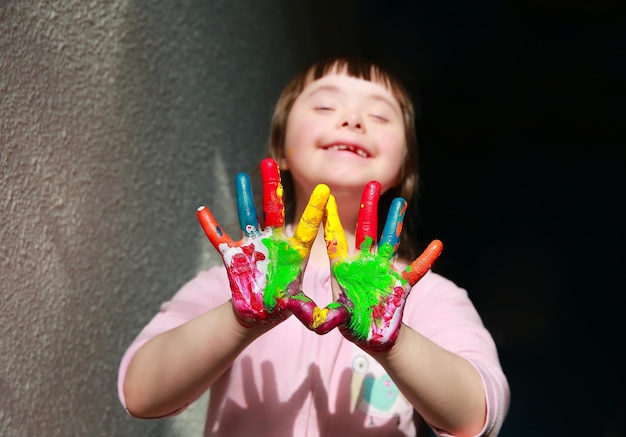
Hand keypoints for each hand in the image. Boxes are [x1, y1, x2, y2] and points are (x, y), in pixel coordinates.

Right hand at [197, 158, 329, 326]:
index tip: (324, 189)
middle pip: (273, 209)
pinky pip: (219, 239)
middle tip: (270, 161)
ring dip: (243, 197)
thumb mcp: (296, 308)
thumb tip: (323, 321)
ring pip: (248, 215)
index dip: (315, 210)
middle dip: (272, 186)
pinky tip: (202, 211)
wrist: (258, 314)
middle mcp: (273, 244)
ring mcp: (252, 247)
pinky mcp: (234, 256)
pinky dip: (210, 227)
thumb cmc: (281, 308)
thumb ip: (307, 310)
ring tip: (241, 175)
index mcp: (293, 253)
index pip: (306, 227)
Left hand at [324, 181, 442, 351]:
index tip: (325, 193)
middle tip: (372, 184)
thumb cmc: (350, 324)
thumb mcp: (333, 320)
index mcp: (343, 269)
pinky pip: (416, 271)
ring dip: (395, 223)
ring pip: (390, 241)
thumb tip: (302, 311)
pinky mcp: (401, 285)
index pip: (335, 239)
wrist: (373, 336)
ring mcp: (383, 272)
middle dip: (368, 207)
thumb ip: (322, 315)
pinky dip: (426, 259)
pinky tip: (437, 245)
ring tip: (400, 202)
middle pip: (366, 230)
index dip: (330, 218)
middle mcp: (364, 264)